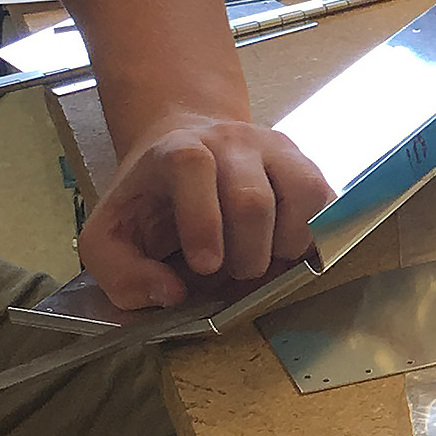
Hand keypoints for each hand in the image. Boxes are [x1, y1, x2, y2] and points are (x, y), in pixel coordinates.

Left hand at [79, 109, 336, 309]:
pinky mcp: (303, 163)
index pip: (193, 167)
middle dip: (247, 255)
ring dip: (285, 245)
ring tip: (262, 257)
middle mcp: (230, 140)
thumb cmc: (149, 203)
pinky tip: (283, 245)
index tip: (205, 266)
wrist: (185, 150)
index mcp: (175, 151)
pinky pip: (325, 199)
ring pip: (302, 194)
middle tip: (232, 273)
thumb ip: (120, 273)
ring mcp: (273, 148)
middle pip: (253, 198)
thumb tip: (170, 295)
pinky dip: (311, 234)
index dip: (202, 219)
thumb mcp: (110, 237)